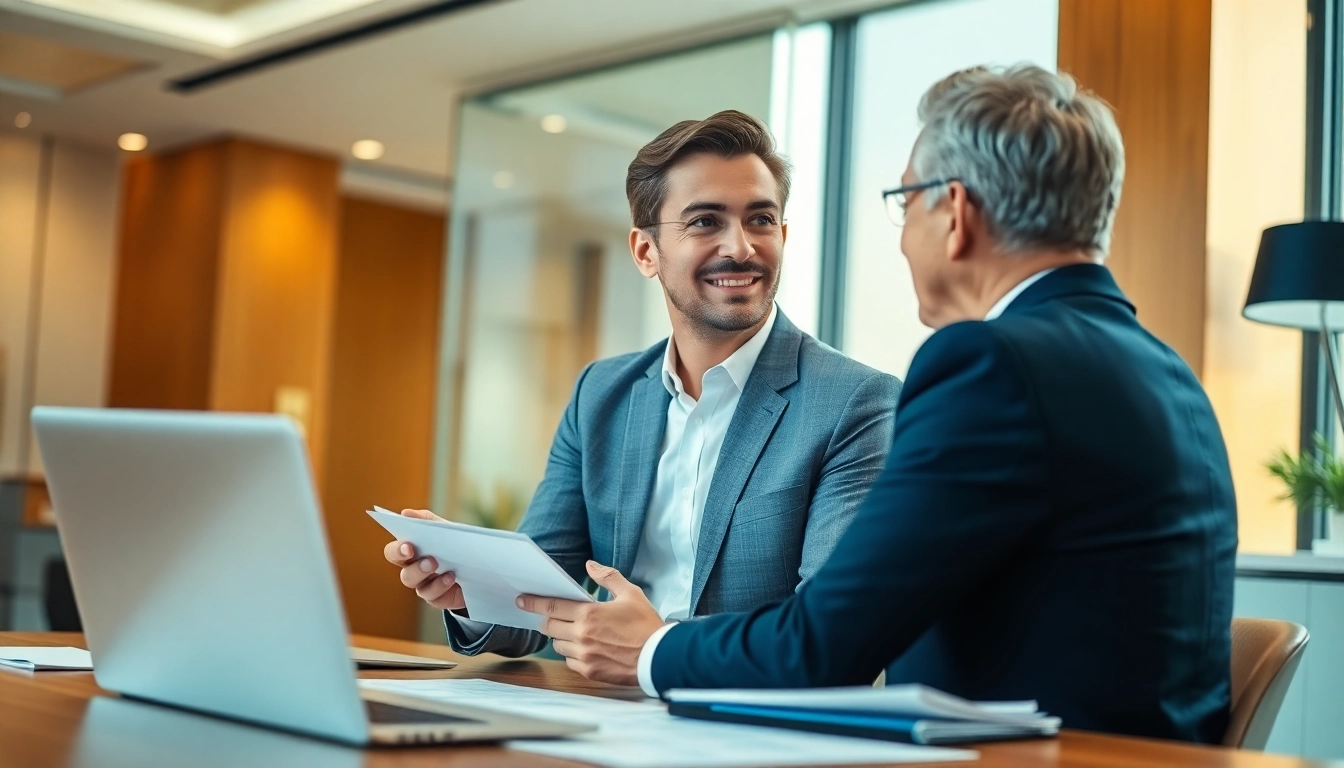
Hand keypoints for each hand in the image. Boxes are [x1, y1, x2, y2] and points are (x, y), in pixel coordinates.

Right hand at [382, 509, 465, 611]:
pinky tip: (452, 578)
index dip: (397, 550)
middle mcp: (414, 571)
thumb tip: (406, 513)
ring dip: (427, 575)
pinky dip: (441, 586)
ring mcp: (425, 586)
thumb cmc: (457, 546)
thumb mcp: (446, 530)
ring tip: (444, 569)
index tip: (409, 546)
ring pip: (418, 587)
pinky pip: (433, 597)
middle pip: (404, 574)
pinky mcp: (438, 598)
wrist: (481, 566)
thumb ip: (427, 521)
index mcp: (412, 553)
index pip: (394, 552)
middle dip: (415, 567)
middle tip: (430, 561)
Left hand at [517, 561, 666, 686]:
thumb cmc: (646, 625)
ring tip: (576, 631)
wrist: (659, 657)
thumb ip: (607, 577)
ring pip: (557, 645)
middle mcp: (582, 636)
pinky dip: (572, 653)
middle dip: (547, 620)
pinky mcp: (589, 671)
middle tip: (553, 616)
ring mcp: (584, 655)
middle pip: (549, 627)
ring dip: (561, 636)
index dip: (533, 603)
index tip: (522, 600)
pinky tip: (587, 647)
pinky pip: (569, 660)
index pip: (551, 607)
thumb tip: (590, 566)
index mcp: (589, 614)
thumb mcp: (630, 594)